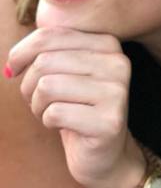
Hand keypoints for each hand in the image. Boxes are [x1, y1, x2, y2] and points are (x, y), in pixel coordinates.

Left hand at [6, 26, 140, 187]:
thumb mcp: (63, 70)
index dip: (21, 53)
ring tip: (51, 112)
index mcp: (109, 44)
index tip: (15, 70)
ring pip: (47, 86)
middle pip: (45, 61)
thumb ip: (46, 49)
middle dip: (29, 85)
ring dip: (37, 105)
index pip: (51, 35)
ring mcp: (117, 92)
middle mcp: (118, 63)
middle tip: (38, 100)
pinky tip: (63, 125)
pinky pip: (55, 113)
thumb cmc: (77, 106)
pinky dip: (48, 121)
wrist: (105, 152)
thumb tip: (15, 57)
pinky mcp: (109, 121)